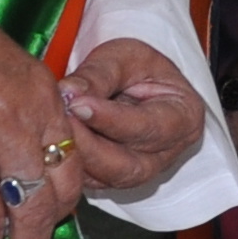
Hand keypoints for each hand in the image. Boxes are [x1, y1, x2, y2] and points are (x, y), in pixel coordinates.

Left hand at [55, 37, 207, 203]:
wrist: (131, 81)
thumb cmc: (137, 67)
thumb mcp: (124, 56)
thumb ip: (99, 74)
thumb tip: (69, 93)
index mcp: (183, 118)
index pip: (147, 127)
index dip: (110, 119)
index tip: (76, 105)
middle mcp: (167, 153)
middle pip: (128, 165)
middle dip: (89, 146)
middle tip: (58, 121)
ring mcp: (142, 171)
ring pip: (107, 179)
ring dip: (77, 157)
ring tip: (53, 129)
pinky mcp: (115, 178)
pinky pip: (91, 182)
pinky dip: (71, 165)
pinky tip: (55, 142)